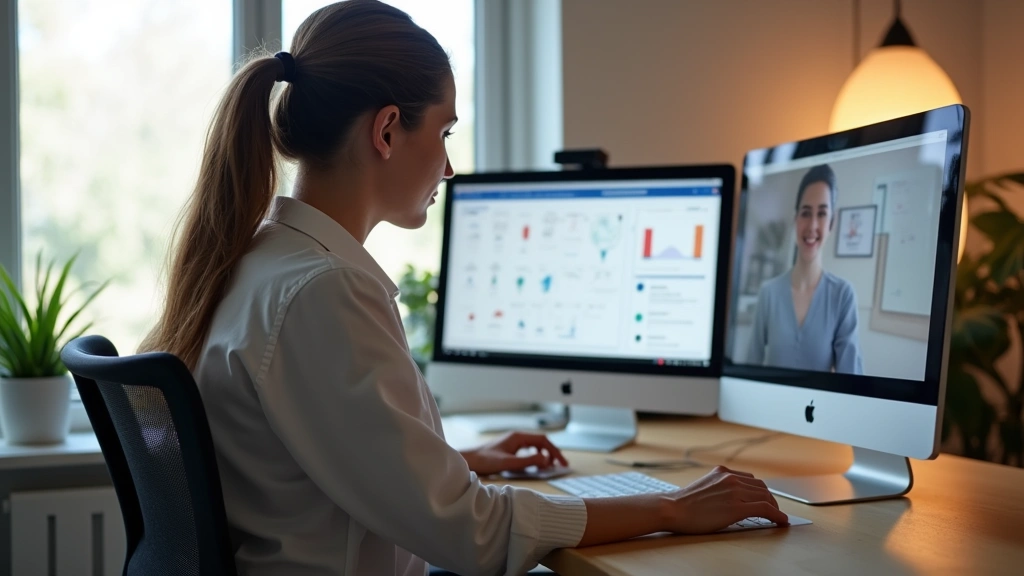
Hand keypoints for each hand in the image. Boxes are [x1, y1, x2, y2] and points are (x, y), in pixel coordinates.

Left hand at [461, 431, 568, 475]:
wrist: (469, 460)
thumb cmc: (485, 460)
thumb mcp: (508, 463)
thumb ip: (528, 461)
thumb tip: (546, 459)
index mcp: (518, 437)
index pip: (543, 440)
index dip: (555, 452)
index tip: (562, 463)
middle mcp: (517, 437)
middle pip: (541, 441)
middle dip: (552, 453)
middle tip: (561, 465)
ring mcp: (513, 441)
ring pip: (535, 445)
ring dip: (545, 454)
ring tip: (551, 465)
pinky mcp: (510, 447)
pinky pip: (528, 449)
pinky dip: (536, 455)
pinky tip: (536, 463)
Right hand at [660, 465, 788, 533]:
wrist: (672, 509)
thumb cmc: (683, 503)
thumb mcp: (703, 486)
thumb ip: (718, 486)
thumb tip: (730, 498)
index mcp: (722, 471)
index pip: (750, 479)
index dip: (761, 491)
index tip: (765, 499)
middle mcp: (730, 478)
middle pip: (761, 487)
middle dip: (770, 499)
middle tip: (774, 510)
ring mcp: (734, 491)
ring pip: (765, 496)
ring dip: (775, 507)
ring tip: (778, 517)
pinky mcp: (736, 507)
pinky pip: (765, 509)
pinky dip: (777, 515)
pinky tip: (781, 521)